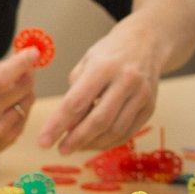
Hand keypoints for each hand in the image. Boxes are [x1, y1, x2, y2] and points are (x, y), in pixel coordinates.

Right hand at [0, 49, 37, 164]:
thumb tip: (25, 61)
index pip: (0, 78)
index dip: (20, 64)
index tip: (33, 53)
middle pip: (22, 87)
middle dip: (26, 74)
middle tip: (23, 69)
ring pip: (28, 100)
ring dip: (24, 92)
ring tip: (8, 92)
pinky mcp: (8, 139)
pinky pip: (26, 115)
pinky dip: (21, 107)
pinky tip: (6, 108)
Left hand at [37, 22, 161, 153]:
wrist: (146, 43)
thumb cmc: (108, 53)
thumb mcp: (86, 63)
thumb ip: (75, 92)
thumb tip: (65, 124)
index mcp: (103, 68)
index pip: (76, 103)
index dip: (58, 125)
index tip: (43, 141)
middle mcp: (126, 82)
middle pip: (98, 120)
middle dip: (76, 139)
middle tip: (60, 150)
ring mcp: (142, 96)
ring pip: (116, 130)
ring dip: (93, 144)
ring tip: (75, 147)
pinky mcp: (151, 107)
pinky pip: (128, 131)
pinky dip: (109, 141)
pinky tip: (94, 143)